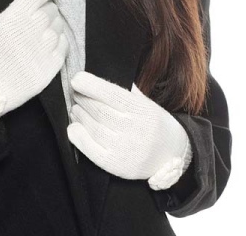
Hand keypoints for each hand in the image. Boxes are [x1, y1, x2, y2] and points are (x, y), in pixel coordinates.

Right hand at [0, 0, 67, 138]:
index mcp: (13, 17)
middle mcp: (31, 30)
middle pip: (51, 9)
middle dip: (46, 8)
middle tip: (37, 16)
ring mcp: (43, 49)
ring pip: (59, 26)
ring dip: (52, 25)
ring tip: (39, 33)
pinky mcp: (51, 67)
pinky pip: (64, 45)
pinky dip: (58, 42)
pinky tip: (46, 46)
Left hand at [67, 71, 191, 189]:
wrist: (172, 155)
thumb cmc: (154, 123)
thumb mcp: (147, 103)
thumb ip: (126, 91)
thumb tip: (97, 79)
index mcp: (143, 110)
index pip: (112, 95)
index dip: (91, 85)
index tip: (76, 79)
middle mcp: (135, 130)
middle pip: (100, 111)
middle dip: (83, 99)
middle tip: (76, 93)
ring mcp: (125, 150)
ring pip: (94, 128)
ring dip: (79, 115)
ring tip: (76, 108)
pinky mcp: (117, 166)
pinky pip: (92, 151)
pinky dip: (79, 138)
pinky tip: (73, 128)